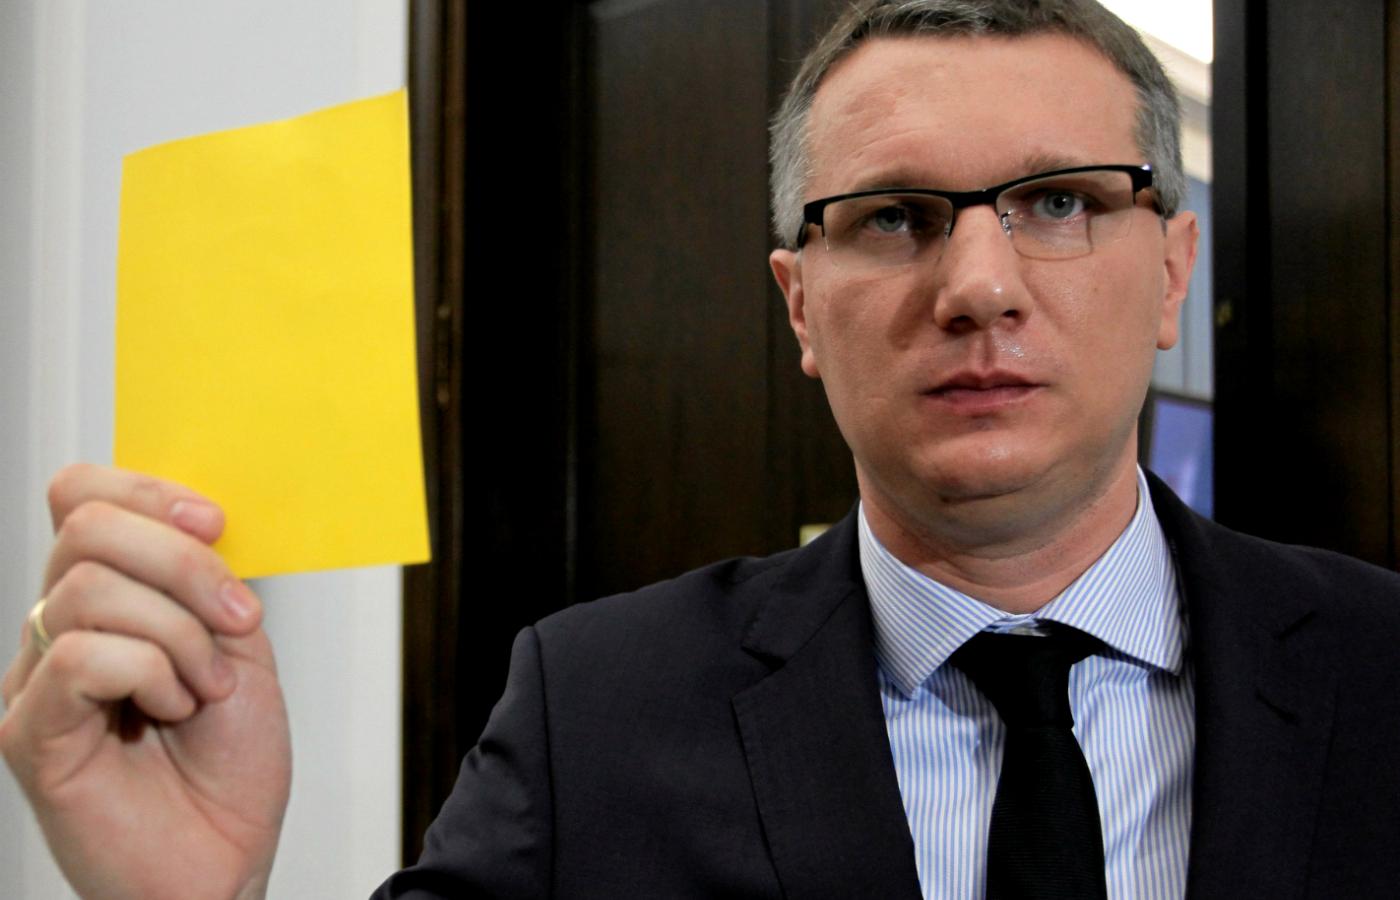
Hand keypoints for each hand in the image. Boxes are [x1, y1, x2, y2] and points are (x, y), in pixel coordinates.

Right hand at [0, 465, 290, 899]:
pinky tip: (172, 709)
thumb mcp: (238, 647)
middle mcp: (60, 630)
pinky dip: (148, 671)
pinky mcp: (29, 732)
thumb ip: (209, 581)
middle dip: (182, 562)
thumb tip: (196, 518)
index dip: (148, 490)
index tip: (216, 524)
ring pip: (84, 588)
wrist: (226, 861)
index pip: (82, 496)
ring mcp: (37, 680)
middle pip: (86, 526)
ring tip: (207, 689)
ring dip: (178, 632)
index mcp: (109, 599)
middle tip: (237, 622)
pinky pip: (77, 657)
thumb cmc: (230, 767)